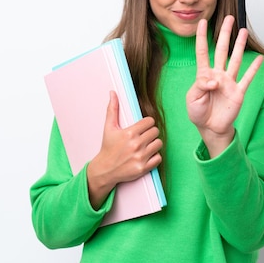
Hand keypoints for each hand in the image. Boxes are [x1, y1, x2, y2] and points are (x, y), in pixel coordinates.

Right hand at [87, 91, 162, 208]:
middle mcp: (136, 145)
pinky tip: (147, 155)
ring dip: (154, 144)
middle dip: (150, 133)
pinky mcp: (143, 168)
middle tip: (144, 136)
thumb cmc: (108, 148)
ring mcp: (140, 157)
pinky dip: (155, 157)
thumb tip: (113, 93)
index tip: (143, 127)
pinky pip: (158, 158)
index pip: (150, 121)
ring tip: (146, 145)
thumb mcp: (109, 127)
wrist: (104, 170)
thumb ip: (112, 109)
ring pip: (159, 144)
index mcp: (129, 133)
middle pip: (156, 132)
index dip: (147, 123)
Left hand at [186, 15, 263, 157]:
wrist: (210, 128)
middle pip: (221, 50)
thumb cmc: (198, 113)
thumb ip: (201, 86)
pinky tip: (259, 59)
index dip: (201, 37)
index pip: (202, 52)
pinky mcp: (238, 92)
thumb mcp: (193, 98)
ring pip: (235, 60)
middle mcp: (218, 75)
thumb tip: (214, 80)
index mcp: (204, 75)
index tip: (202, 23)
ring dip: (239, 46)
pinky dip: (253, 69)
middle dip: (224, 34)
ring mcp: (229, 82)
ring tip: (243, 31)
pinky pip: (247, 78)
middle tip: (229, 19)